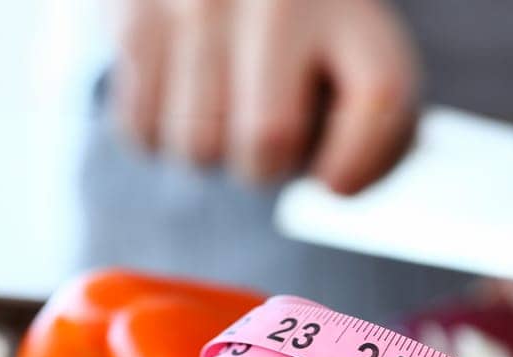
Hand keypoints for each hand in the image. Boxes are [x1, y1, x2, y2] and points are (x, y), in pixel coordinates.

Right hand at [113, 0, 418, 193]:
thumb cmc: (298, 33)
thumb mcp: (356, 58)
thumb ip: (371, 127)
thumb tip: (333, 182)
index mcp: (350, 7)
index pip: (378, 99)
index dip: (359, 163)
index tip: (334, 180)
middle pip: (269, 142)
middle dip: (267, 165)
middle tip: (265, 128)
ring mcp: (198, 0)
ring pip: (198, 148)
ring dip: (211, 152)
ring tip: (221, 104)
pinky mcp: (134, 13)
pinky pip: (142, 129)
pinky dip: (159, 134)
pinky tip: (179, 92)